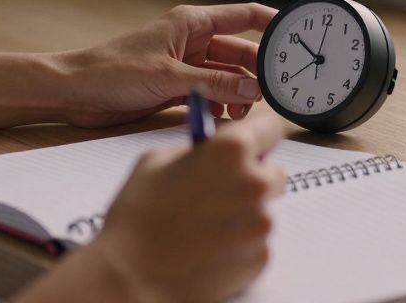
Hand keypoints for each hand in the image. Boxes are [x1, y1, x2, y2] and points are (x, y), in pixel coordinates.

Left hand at [59, 3, 276, 127]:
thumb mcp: (169, 77)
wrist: (75, 93)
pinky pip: (212, 94)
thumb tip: (254, 89)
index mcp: (191, 24)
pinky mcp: (176, 88)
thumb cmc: (111, 71)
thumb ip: (215, 83)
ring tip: (242, 114)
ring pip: (228, 77)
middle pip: (240, 53)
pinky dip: (222, 106)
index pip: (244, 16)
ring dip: (239, 94)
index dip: (273, 24)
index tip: (297, 37)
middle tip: (275, 94)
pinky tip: (224, 120)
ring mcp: (185, 66)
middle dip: (257, 73)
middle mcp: (192, 42)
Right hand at [90, 113, 286, 301]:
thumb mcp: (157, 161)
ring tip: (204, 226)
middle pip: (272, 173)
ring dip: (243, 213)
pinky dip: (239, 243)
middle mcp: (254, 184)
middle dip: (252, 178)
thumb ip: (195, 151)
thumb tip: (211, 153)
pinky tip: (209, 248)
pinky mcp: (260, 258)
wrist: (132, 276)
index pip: (269, 128)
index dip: (258, 135)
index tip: (253, 142)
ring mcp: (261, 224)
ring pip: (262, 210)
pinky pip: (256, 242)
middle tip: (219, 190)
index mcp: (231, 151)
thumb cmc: (138, 216)